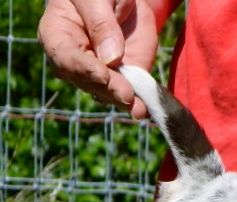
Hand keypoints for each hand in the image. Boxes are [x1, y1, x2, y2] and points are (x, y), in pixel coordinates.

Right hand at [38, 0, 160, 117]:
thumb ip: (101, 24)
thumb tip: (111, 58)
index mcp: (57, 34)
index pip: (65, 57)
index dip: (82, 68)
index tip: (102, 75)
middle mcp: (75, 60)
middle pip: (86, 81)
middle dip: (107, 88)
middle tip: (126, 94)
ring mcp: (100, 72)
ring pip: (106, 92)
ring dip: (122, 100)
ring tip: (138, 107)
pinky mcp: (124, 77)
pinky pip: (129, 92)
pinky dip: (138, 101)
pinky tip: (145, 109)